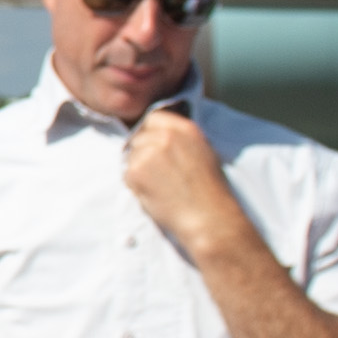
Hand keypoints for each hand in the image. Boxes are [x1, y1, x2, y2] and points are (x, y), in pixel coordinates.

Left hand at [119, 104, 253, 260]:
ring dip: (139, 169)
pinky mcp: (136, 171)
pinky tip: (155, 195)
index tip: (155, 147)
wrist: (209, 218)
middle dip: (143, 152)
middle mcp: (166, 136)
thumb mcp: (203, 153)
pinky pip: (126, 174)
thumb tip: (161, 135)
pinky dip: (135, 185)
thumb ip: (181, 140)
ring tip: (160, 186)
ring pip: (131, 156)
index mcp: (185, 129)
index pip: (154, 118)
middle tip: (158, 173)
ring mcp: (149, 152)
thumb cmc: (210, 192)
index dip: (151, 133)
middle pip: (139, 137)